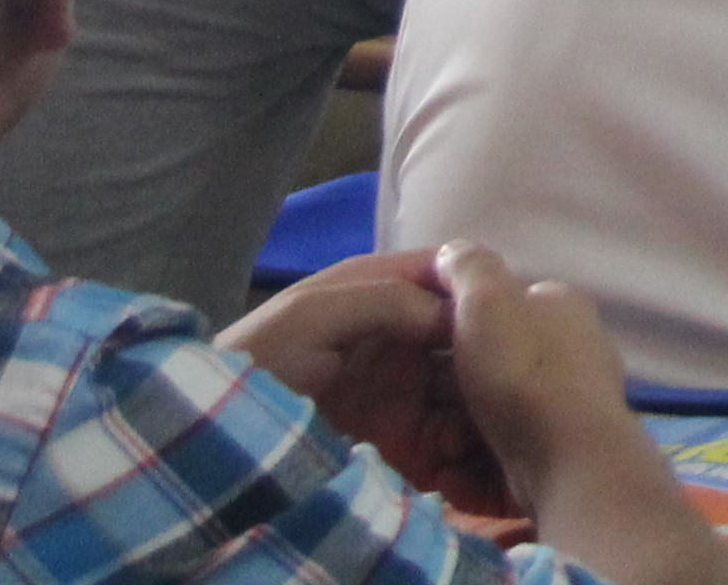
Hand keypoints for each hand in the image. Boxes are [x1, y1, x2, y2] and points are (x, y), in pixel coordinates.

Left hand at [223, 250, 517, 517]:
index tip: (517, 312)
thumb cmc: (258, 363)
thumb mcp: (313, 313)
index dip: (486, 287)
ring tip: (496, 422)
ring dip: (488, 401)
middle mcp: (402, 336)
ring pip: (471, 385)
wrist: (210, 445)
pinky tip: (473, 452)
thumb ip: (387, 299)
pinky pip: (454, 435)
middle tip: (514, 379)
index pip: (452, 275)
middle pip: (471, 333)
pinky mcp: (405, 440)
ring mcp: (405, 390)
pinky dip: (471, 443)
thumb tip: (459, 316)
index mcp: (383, 292)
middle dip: (495, 352)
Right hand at [434, 241, 727, 584]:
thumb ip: (469, 267)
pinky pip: (498, 461)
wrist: (567, 461)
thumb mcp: (488, 299)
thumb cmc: (523, 372)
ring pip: (485, 421)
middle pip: (485, 372)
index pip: (495, 312)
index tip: (416, 359)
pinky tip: (455, 477)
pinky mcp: (555, 457)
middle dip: (446, 397)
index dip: (449, 333)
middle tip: (419, 417)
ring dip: (452, 439)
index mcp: (559, 310)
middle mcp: (571, 354)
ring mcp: (566, 409)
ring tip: (441, 451)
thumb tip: (453, 252)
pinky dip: (472, 471)